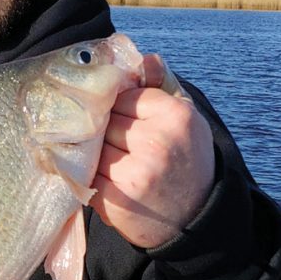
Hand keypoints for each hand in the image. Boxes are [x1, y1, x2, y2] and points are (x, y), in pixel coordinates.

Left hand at [91, 54, 214, 248]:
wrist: (195, 222)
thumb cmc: (186, 165)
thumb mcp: (185, 123)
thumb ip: (161, 89)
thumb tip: (144, 58)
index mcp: (175, 116)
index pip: (124, 96)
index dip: (118, 109)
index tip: (123, 121)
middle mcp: (156, 142)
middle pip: (104, 120)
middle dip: (104, 131)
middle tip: (117, 146)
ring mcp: (134, 171)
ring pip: (92, 146)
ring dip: (93, 154)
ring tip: (112, 165)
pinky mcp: (115, 197)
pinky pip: (85, 173)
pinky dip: (88, 176)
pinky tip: (105, 181)